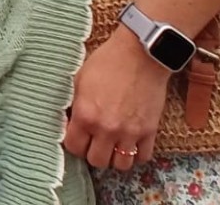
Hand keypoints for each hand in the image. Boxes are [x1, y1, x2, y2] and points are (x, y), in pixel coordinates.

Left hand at [63, 30, 166, 170]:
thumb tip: (69, 121)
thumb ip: (74, 104)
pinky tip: (130, 142)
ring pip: (121, 165)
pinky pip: (143, 157)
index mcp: (86, 115)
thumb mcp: (79, 79)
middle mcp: (107, 129)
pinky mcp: (149, 131)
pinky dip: (136, 154)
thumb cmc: (107, 62)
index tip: (76, 136)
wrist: (140, 54)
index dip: (73, 143)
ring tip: (112, 144)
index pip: (74, 147)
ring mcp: (130, 133)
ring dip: (115, 157)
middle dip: (92, 152)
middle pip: (97, 161)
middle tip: (93, 141)